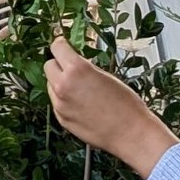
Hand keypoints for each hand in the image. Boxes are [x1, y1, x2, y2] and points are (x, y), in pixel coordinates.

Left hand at [46, 34, 176, 179]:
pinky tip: (82, 105)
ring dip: (60, 84)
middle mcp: (63, 86)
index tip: (63, 45)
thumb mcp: (107, 76)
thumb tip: (75, 63)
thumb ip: (85, 68)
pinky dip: (64, 101)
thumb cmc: (126, 106)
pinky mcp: (61, 119)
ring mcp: (60, 104)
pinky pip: (57, 103)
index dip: (61, 45)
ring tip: (81, 91)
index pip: (57, 48)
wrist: (131, 133)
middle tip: (72, 69)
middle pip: (48, 66)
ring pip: (51, 85)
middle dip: (59, 65)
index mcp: (76, 70)